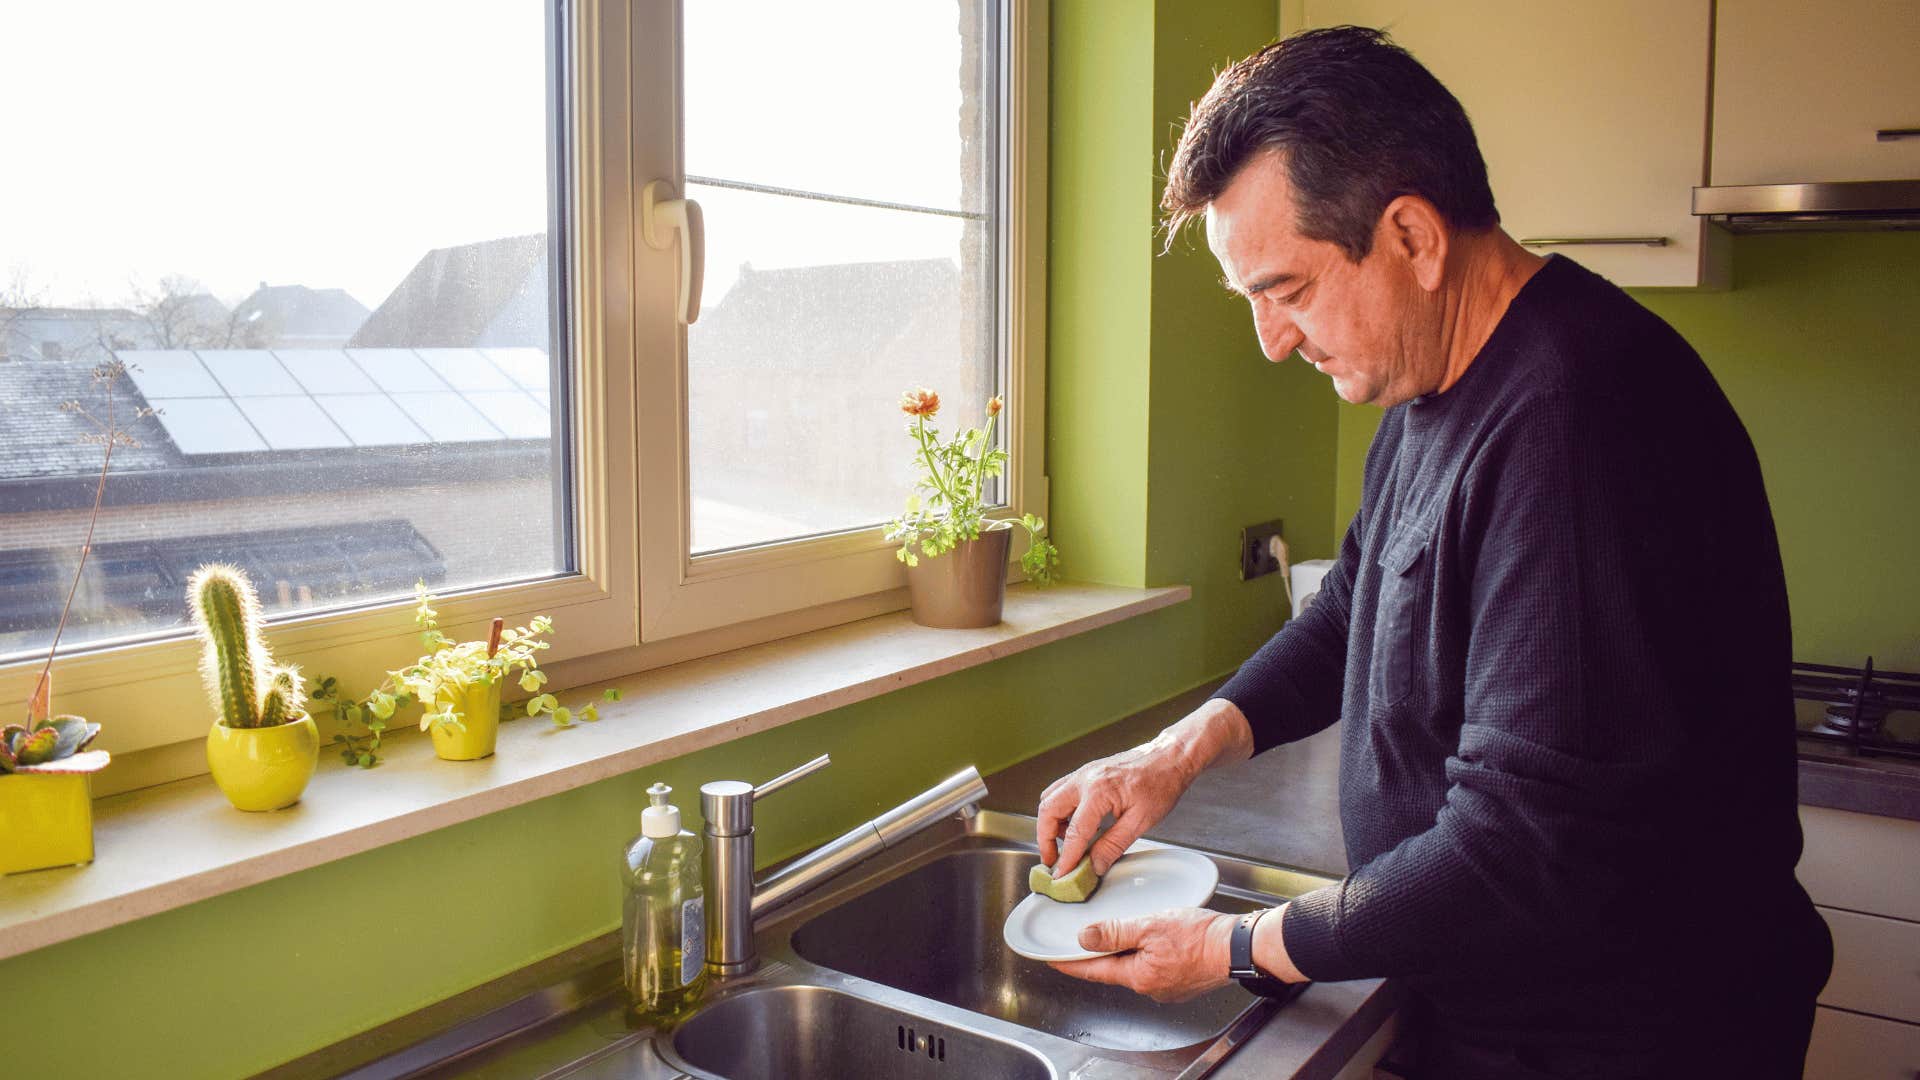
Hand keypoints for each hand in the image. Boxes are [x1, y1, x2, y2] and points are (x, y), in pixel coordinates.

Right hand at [1036, 698, 1253, 876]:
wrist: (1169, 758)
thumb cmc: (1161, 783)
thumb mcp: (1141, 821)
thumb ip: (1113, 845)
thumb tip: (1096, 865)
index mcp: (1098, 791)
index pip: (1074, 833)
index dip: (1066, 858)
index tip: (1061, 874)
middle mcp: (1085, 779)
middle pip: (1048, 811)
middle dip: (1045, 839)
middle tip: (1053, 860)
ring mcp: (1083, 773)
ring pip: (1050, 798)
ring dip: (1050, 823)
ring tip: (1063, 843)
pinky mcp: (1086, 773)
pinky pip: (1060, 791)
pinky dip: (1059, 810)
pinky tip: (1073, 823)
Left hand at [1047, 907, 1235, 1002]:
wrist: (1238, 947)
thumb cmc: (1201, 936)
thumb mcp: (1150, 925)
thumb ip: (1115, 932)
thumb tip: (1085, 938)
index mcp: (1138, 975)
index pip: (1093, 971)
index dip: (1070, 964)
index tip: (1052, 960)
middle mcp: (1150, 987)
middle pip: (1114, 969)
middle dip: (1100, 955)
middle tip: (1083, 940)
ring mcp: (1167, 988)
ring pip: (1135, 968)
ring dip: (1126, 952)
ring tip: (1122, 933)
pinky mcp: (1181, 982)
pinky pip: (1154, 968)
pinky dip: (1146, 954)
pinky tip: (1152, 940)